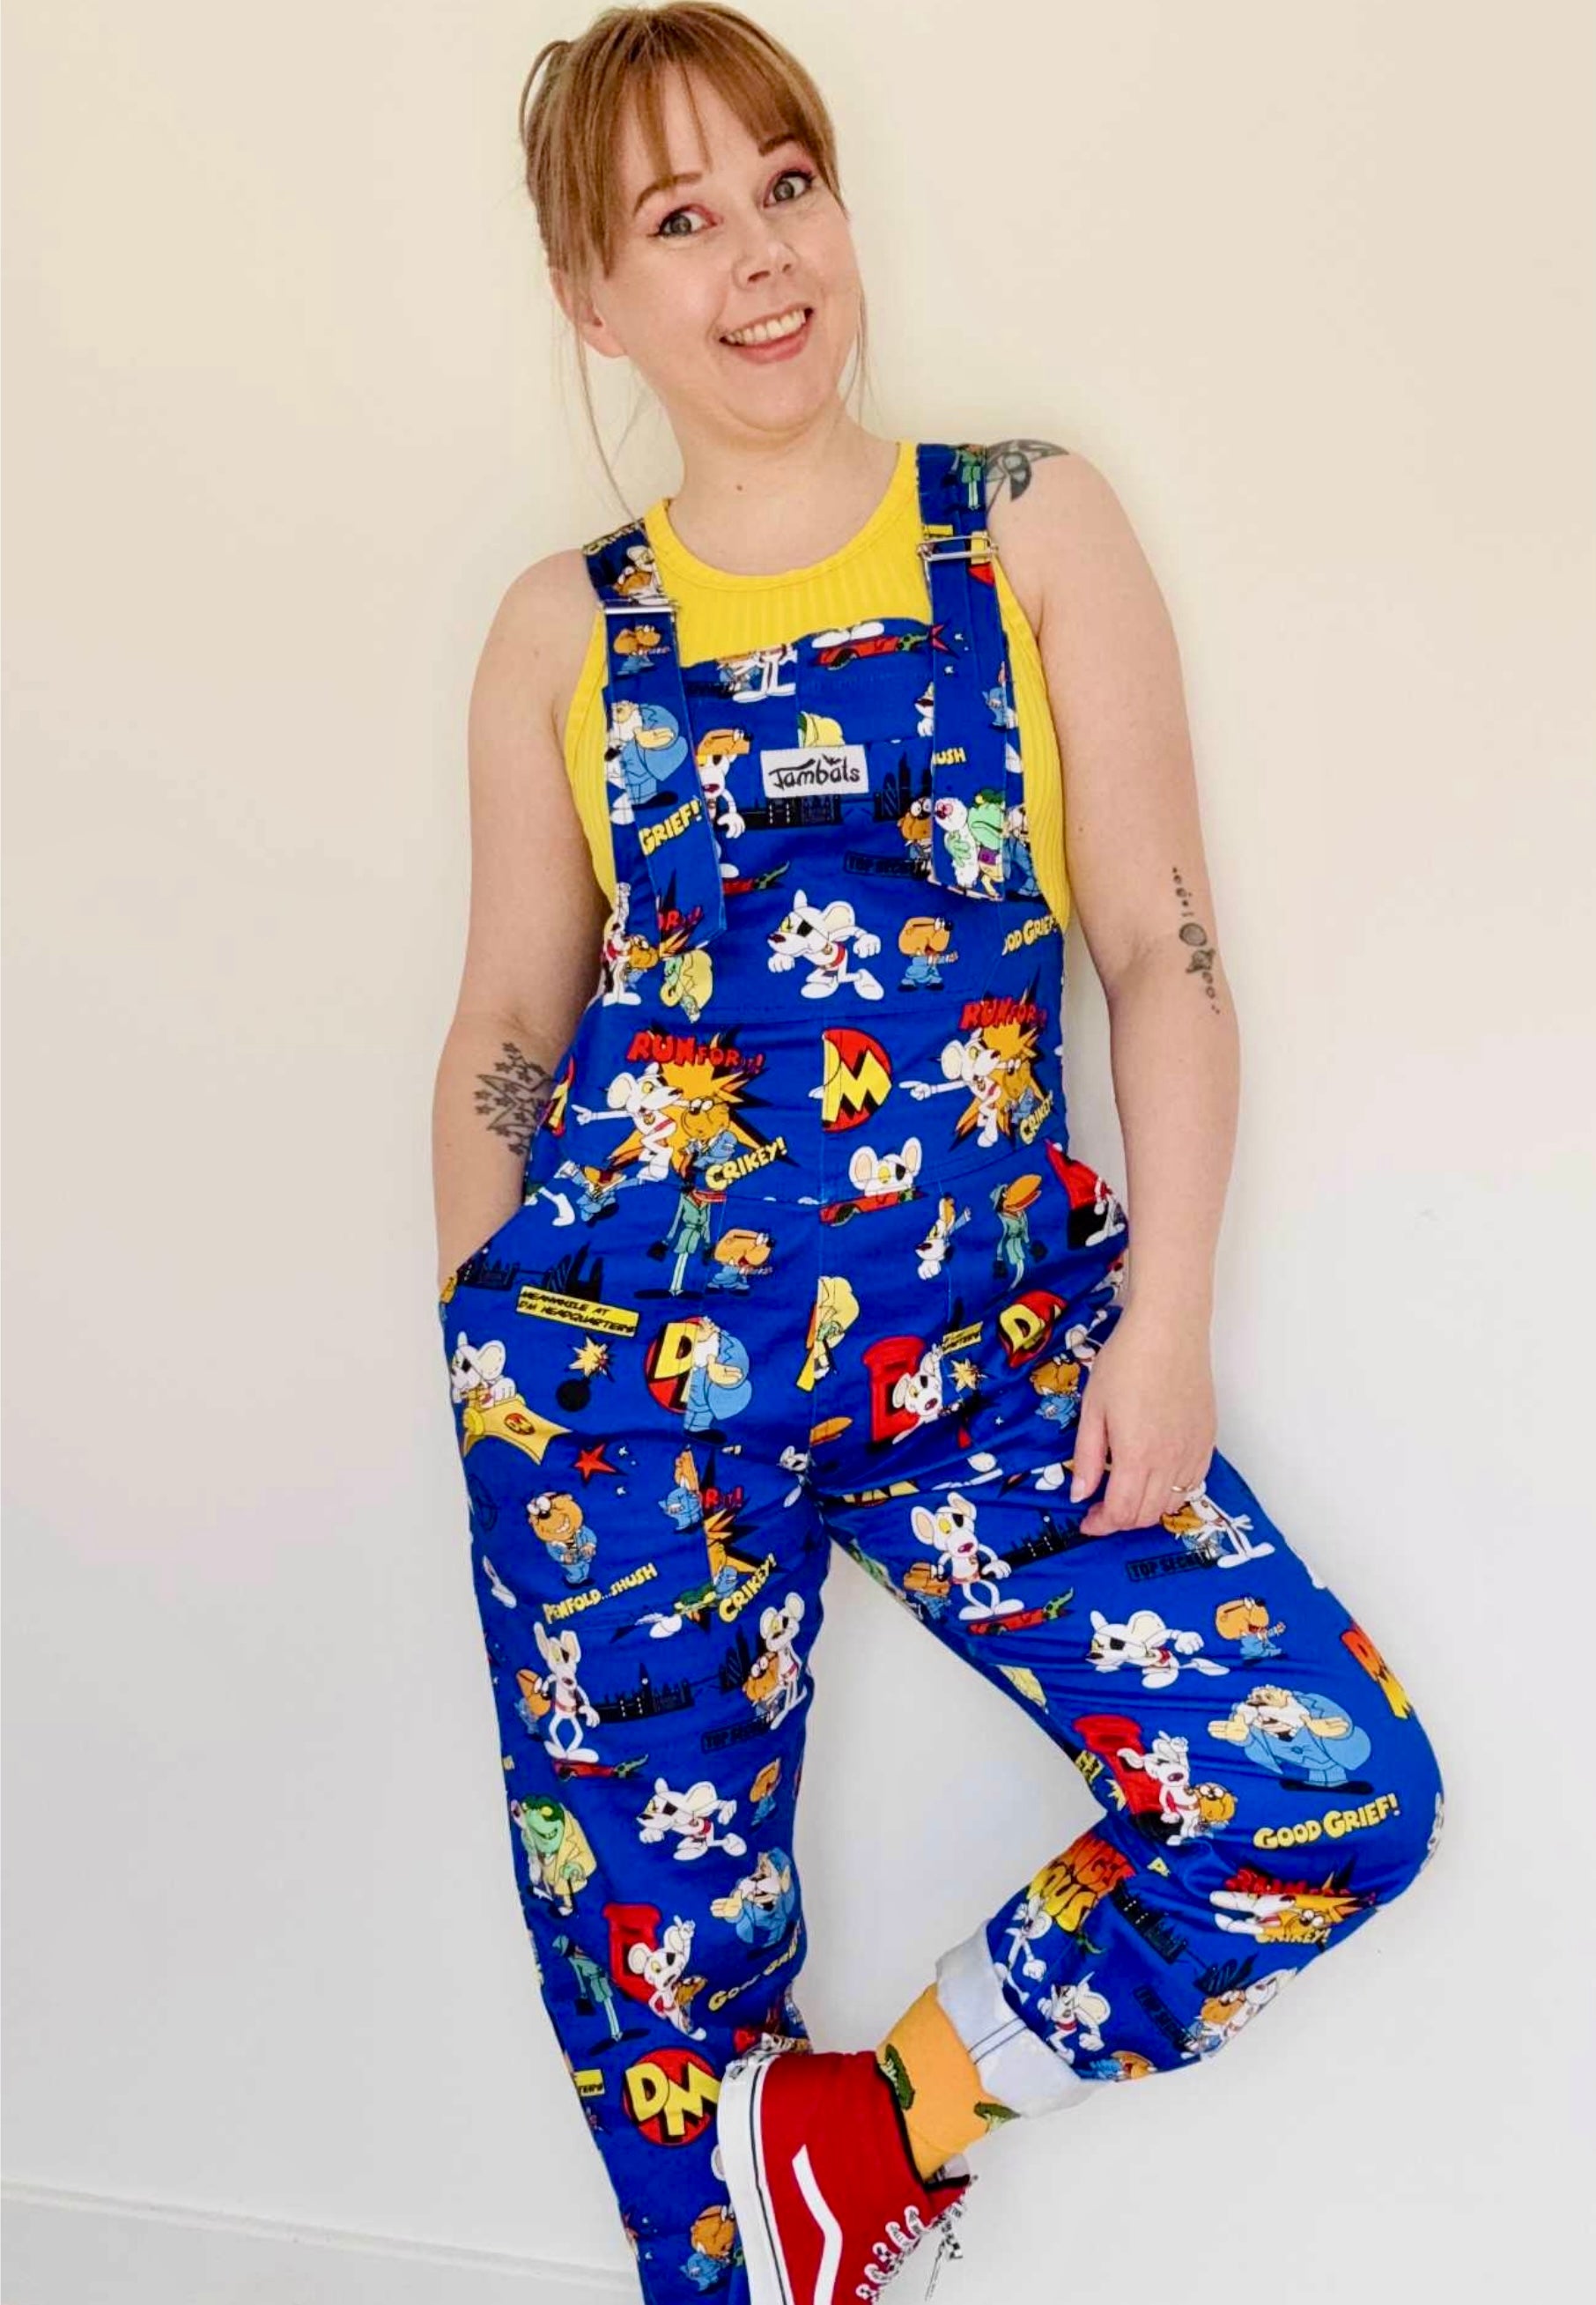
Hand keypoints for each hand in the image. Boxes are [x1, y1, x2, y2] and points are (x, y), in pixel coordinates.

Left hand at [1068, 1305, 1215, 1535]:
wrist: (1169, 1329)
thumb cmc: (1126, 1362)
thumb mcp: (1093, 1409)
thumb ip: (1088, 1457)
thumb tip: (1080, 1495)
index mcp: (1138, 1456)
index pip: (1122, 1513)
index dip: (1101, 1524)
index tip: (1087, 1520)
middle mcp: (1170, 1461)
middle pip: (1147, 1515)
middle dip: (1121, 1520)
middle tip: (1101, 1506)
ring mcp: (1193, 1451)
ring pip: (1172, 1503)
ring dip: (1147, 1508)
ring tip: (1127, 1490)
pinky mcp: (1208, 1439)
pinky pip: (1193, 1482)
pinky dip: (1172, 1491)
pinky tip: (1156, 1475)